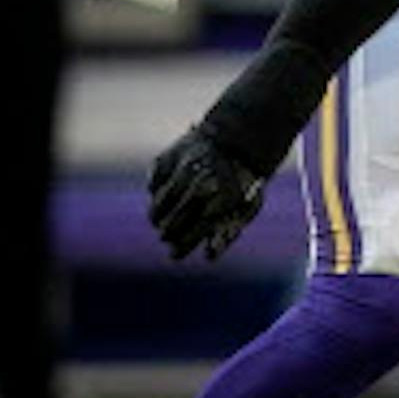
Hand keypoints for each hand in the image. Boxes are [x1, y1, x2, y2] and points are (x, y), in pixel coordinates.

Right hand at [149, 124, 268, 261]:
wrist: (235, 141)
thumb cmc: (241, 182)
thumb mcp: (244, 208)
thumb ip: (228, 233)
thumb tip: (209, 257)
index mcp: (223, 199)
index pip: (195, 231)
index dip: (183, 246)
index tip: (175, 255)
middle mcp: (201, 185)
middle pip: (173, 223)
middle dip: (169, 235)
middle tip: (168, 238)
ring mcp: (181, 171)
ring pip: (158, 207)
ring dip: (158, 218)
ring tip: (162, 222)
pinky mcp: (165, 160)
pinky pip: (154, 185)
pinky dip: (157, 192)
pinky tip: (166, 192)